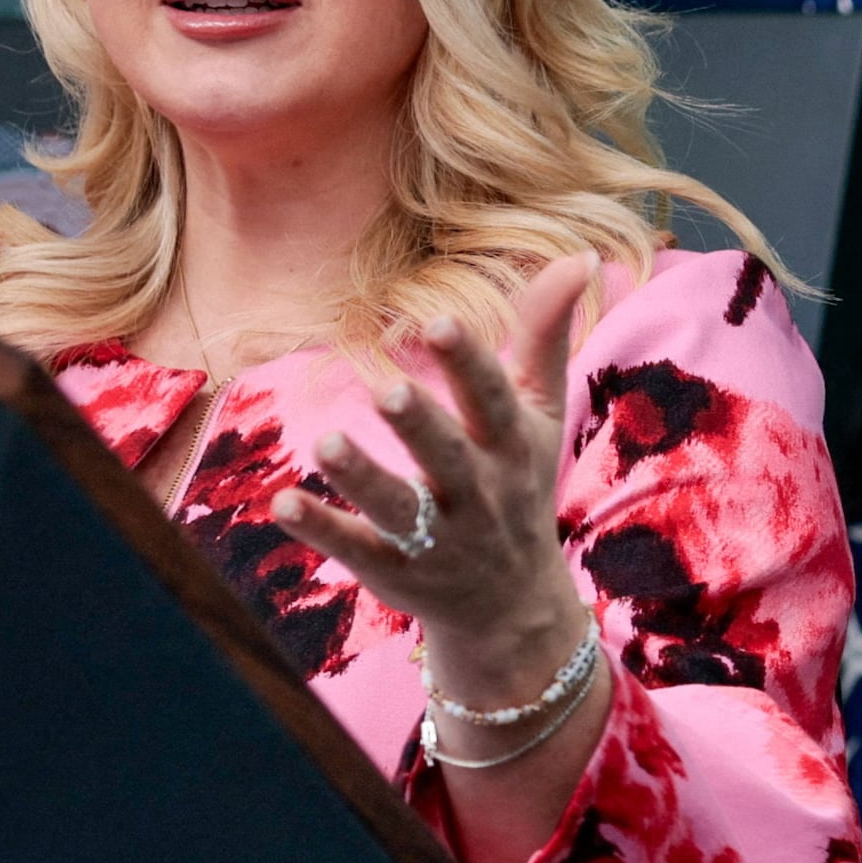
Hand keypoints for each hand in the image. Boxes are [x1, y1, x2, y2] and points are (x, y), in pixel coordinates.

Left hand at [273, 251, 601, 705]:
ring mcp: (439, 539)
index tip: (441, 321)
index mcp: (513, 448)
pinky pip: (359, 552)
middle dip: (421, 427)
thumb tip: (578, 254)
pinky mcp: (399, 573)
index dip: (469, 364)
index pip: (493, 401)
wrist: (514, 608)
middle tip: (387, 392)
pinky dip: (323, 530)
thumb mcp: (542, 417)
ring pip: (399, 509)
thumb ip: (546, 337)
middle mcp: (480, 495)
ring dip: (363, 478)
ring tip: (325, 442)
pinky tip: (283, 502)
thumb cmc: (520, 488)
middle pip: (449, 459)